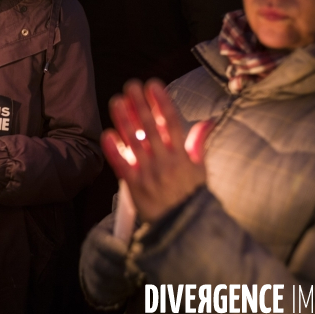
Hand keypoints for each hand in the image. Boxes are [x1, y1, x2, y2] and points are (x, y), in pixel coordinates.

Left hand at [101, 79, 213, 223]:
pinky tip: (106, 134)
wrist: (181, 227)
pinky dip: (114, 150)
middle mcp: (165, 161)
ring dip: (124, 120)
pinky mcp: (135, 186)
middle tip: (131, 85)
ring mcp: (149, 173)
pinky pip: (122, 166)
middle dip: (140, 105)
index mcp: (182, 156)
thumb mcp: (200, 169)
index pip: (172, 122)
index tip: (154, 85)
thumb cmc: (191, 197)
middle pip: (151, 127)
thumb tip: (208, 121)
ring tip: (117, 101)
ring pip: (134, 141)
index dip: (162, 102)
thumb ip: (199, 143)